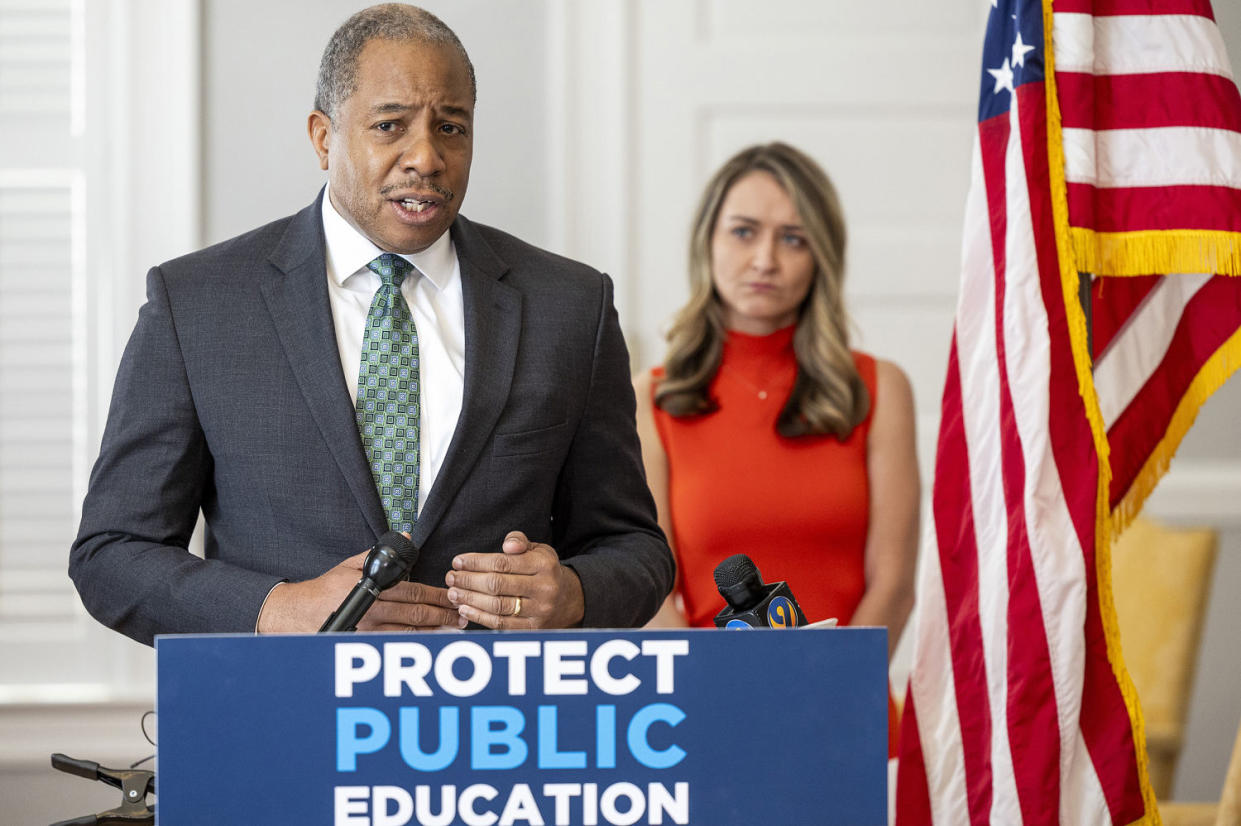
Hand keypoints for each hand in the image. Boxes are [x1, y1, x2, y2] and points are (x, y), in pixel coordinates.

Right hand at [257, 549, 465, 632]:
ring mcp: (369, 631)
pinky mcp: (365, 643)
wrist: (298, 615)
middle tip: (462, 614)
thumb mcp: (350, 565)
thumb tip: (406, 536)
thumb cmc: (325, 590)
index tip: (453, 596)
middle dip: (443, 613)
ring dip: (436, 630)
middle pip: (417, 614)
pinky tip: (431, 639)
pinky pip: (396, 643)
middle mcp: (373, 611)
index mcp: (374, 588)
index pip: (414, 592)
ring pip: (411, 632)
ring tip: (454, 628)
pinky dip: (417, 641)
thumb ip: (380, 553)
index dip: (437, 596)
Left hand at [446, 531, 584, 628]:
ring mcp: (539, 610)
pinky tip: (464, 609)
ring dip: (470, 599)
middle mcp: (544, 588)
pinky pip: (501, 623)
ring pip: (497, 605)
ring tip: (453, 593)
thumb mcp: (537, 549)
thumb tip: (507, 545)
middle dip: (469, 580)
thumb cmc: (543, 570)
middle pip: (497, 584)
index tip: (458, 561)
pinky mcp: (532, 628)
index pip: (503, 562)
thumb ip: (519, 541)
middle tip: (450, 577)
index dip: (476, 562)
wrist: (566, 599)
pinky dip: (479, 617)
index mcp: (544, 564)